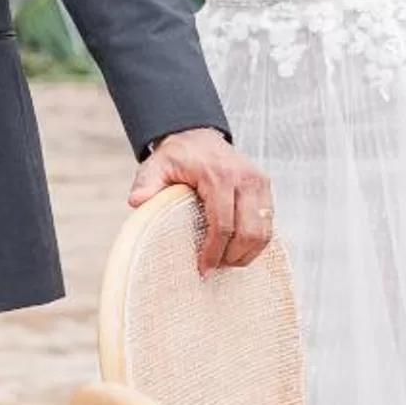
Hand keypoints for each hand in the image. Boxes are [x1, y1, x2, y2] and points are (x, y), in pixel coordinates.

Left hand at [129, 128, 274, 271]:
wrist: (197, 135)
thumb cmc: (177, 156)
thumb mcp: (156, 166)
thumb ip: (146, 184)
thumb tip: (137, 203)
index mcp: (220, 175)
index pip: (223, 224)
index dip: (214, 252)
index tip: (203, 270)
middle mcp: (245, 178)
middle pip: (249, 232)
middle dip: (232, 257)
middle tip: (214, 269)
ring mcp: (259, 182)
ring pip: (263, 231)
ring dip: (247, 253)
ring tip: (226, 262)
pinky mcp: (265, 187)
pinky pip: (268, 223)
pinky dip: (255, 242)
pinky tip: (237, 249)